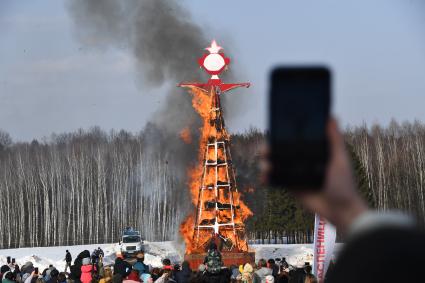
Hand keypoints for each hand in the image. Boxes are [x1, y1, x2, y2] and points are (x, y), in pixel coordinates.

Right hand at [261, 118, 367, 232]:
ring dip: (266, 163)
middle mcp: (302, 161)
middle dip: (270, 148)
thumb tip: (331, 116)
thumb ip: (335, 139)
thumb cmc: (344, 183)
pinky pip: (276, 181)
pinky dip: (267, 178)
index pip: (295, 139)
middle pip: (281, 151)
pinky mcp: (291, 187)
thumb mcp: (340, 159)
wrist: (340, 210)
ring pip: (276, 164)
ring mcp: (295, 174)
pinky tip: (264, 177)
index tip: (274, 129)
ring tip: (265, 165)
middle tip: (265, 149)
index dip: (284, 134)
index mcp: (313, 151)